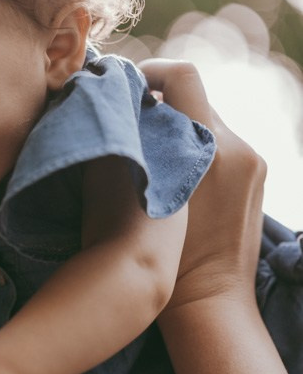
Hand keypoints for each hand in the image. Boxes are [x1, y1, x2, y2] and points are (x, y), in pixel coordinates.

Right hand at [140, 59, 266, 307]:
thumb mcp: (137, 192)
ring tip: (152, 154)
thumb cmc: (161, 255)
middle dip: (162, 105)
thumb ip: (132, 143)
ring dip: (179, 127)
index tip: (127, 88)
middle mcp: (237, 146)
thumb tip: (116, 109)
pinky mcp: (257, 175)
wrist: (210, 302)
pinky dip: (196, 147)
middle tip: (131, 123)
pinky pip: (221, 143)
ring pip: (206, 121)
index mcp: (205, 146)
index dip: (151, 71)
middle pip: (194, 98)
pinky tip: (176, 175)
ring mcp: (253, 161)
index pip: (183, 75)